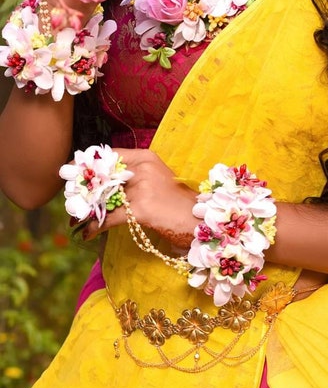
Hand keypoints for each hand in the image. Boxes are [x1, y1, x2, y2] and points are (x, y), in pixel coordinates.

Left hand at [81, 148, 197, 254]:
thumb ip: (132, 176)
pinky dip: (96, 226)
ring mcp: (142, 186)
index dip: (89, 164)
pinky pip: (110, 217)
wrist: (196, 218)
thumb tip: (102, 184)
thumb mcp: (156, 179)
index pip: (110, 155)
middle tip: (71, 200)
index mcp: (146, 156)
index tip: (73, 171)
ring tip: (77, 218)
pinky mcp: (141, 207)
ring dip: (88, 210)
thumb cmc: (175, 201)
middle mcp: (143, 168)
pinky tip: (87, 233)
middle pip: (104, 176)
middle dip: (85, 189)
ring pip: (104, 198)